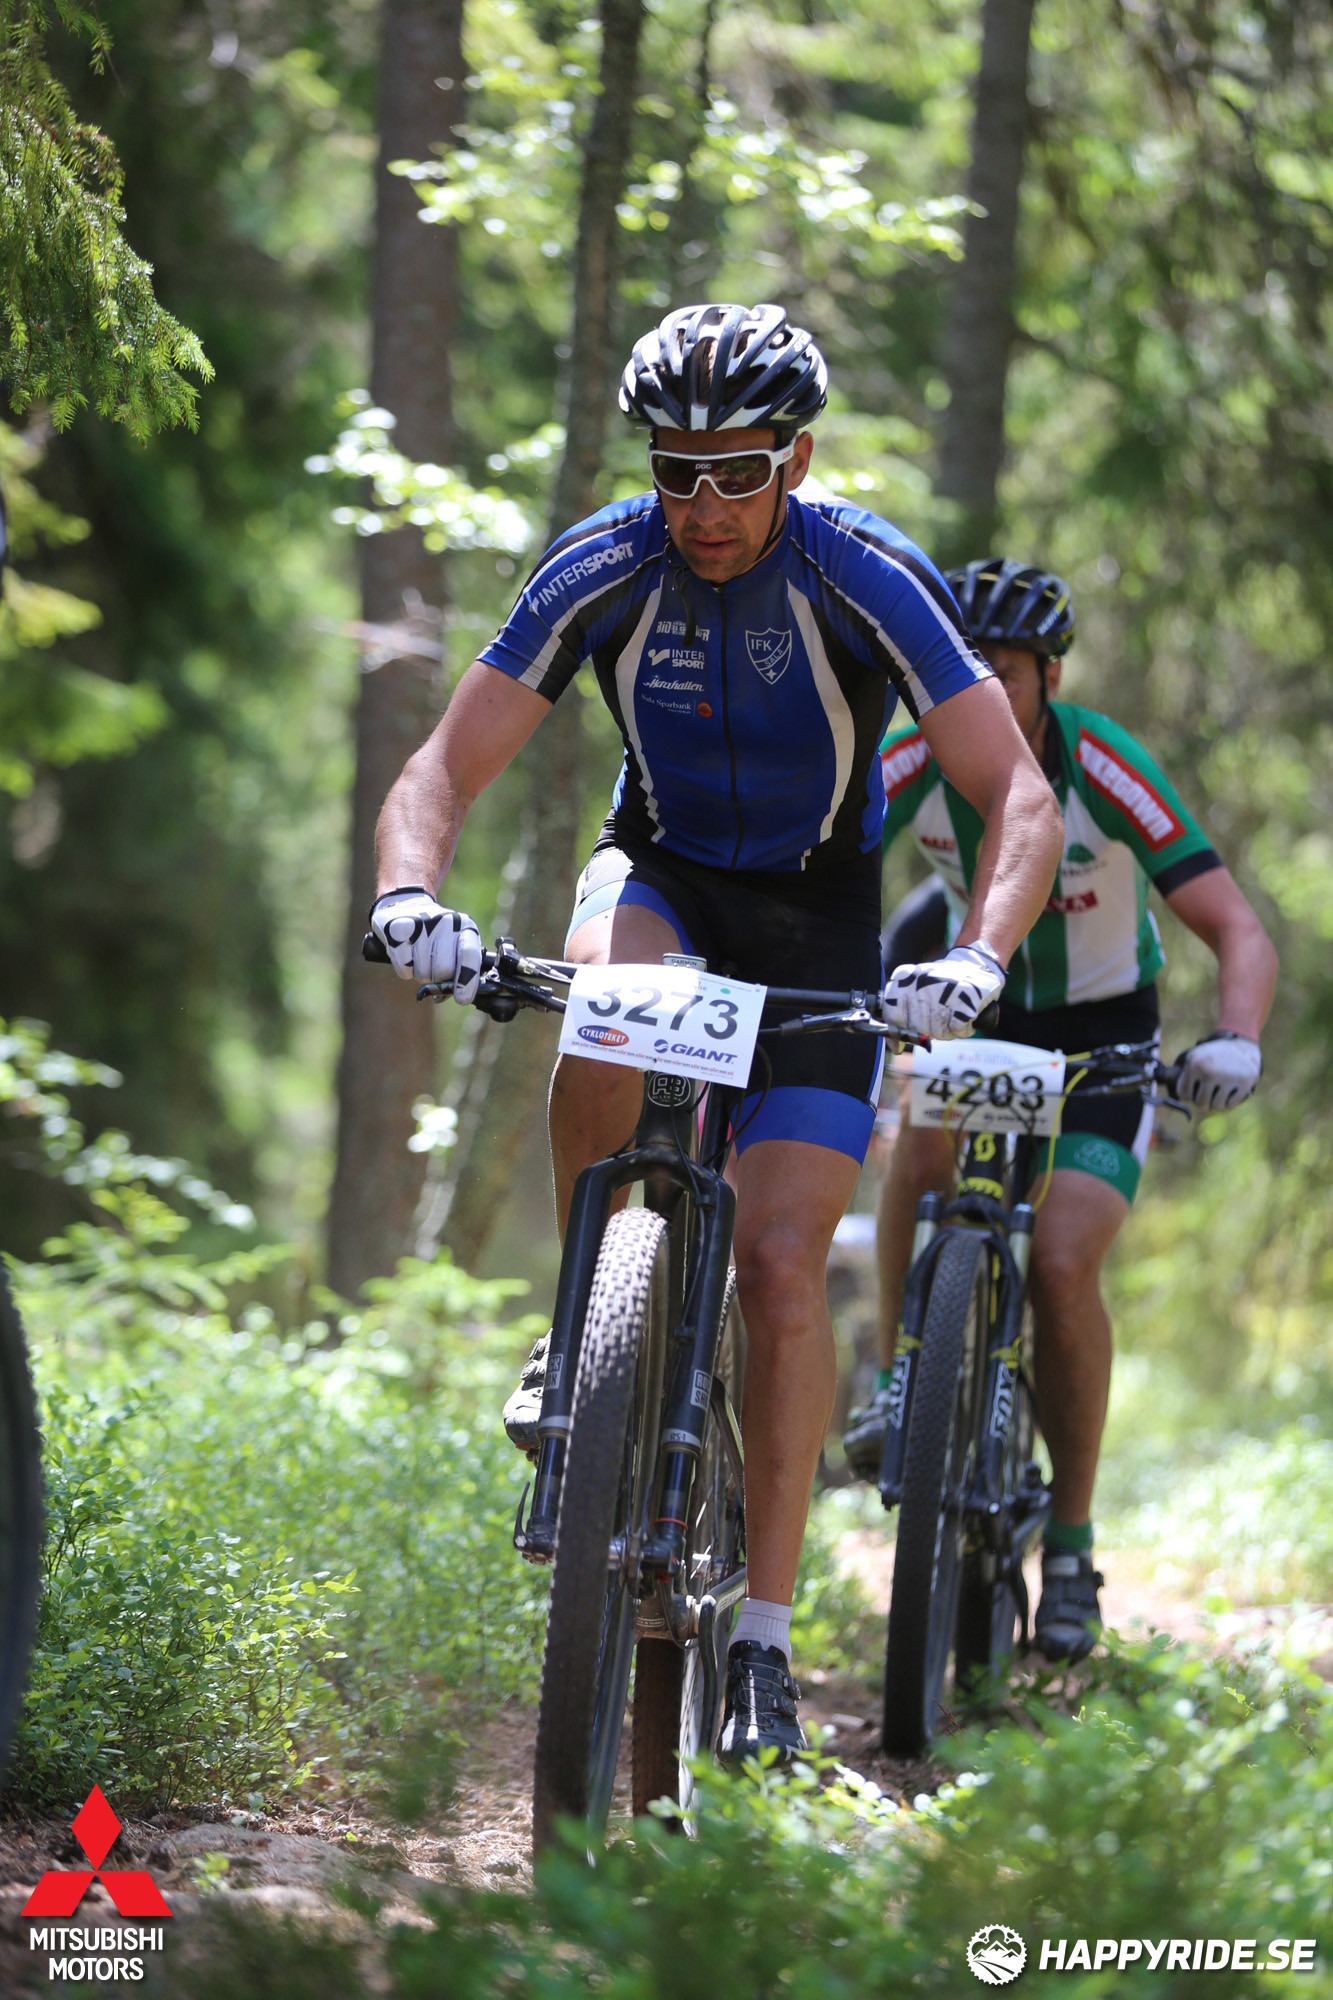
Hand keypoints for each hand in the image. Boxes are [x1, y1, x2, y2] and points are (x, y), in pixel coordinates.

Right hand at [369, 888, 481, 1000]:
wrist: (405, 905)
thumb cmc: (435, 934)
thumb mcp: (454, 945)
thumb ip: (461, 970)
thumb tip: (460, 997)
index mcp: (465, 926)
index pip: (469, 955)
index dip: (467, 981)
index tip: (462, 999)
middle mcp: (446, 922)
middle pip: (444, 971)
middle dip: (438, 980)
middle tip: (433, 970)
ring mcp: (421, 925)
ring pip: (423, 974)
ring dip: (421, 974)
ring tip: (419, 957)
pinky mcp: (398, 930)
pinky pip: (404, 970)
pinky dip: (405, 970)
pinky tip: (406, 954)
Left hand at [882, 943, 1005, 1040]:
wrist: (975, 964)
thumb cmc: (941, 982)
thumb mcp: (915, 986)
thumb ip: (899, 1010)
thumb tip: (893, 1044)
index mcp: (906, 978)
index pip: (892, 1013)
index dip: (895, 1034)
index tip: (898, 1045)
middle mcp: (922, 981)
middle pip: (917, 1028)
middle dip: (928, 1031)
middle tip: (938, 1021)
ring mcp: (944, 989)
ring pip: (938, 1032)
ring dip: (947, 1031)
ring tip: (952, 1017)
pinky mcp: (965, 997)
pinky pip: (957, 1029)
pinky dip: (962, 1030)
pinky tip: (964, 1020)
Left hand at [1177, 1033, 1261, 1111]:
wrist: (1241, 1044)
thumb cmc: (1214, 1054)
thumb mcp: (1195, 1056)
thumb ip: (1185, 1073)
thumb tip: (1179, 1095)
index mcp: (1195, 1065)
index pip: (1184, 1094)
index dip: (1188, 1094)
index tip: (1193, 1091)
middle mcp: (1211, 1072)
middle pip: (1201, 1103)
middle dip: (1203, 1101)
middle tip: (1207, 1094)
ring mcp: (1228, 1078)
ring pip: (1217, 1106)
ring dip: (1217, 1102)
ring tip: (1219, 1092)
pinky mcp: (1245, 1083)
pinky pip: (1231, 1104)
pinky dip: (1229, 1101)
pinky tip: (1229, 1092)